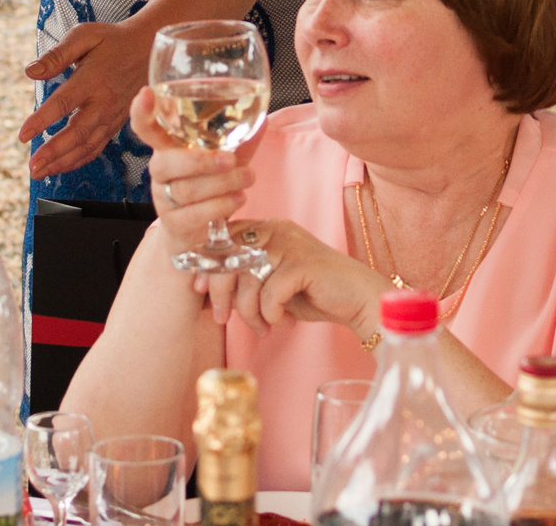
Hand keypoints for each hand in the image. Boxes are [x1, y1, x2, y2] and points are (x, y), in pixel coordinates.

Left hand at [20, 21, 155, 177]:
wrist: (147, 48)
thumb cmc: (112, 40)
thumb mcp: (84, 35)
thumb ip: (57, 55)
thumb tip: (30, 71)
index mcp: (93, 78)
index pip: (63, 103)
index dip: (42, 120)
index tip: (23, 134)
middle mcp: (104, 101)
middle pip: (77, 133)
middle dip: (53, 153)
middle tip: (32, 166)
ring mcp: (112, 116)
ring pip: (88, 146)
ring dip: (63, 162)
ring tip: (40, 172)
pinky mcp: (116, 123)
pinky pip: (97, 147)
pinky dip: (79, 160)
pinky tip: (61, 166)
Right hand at [130, 84, 262, 259]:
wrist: (197, 232)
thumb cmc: (209, 186)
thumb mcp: (224, 161)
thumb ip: (239, 142)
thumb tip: (263, 119)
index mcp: (168, 148)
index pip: (146, 128)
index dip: (142, 112)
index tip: (146, 94)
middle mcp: (160, 172)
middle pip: (165, 163)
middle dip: (200, 161)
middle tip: (230, 160)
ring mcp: (163, 200)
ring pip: (186, 190)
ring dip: (222, 183)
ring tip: (248, 178)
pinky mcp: (175, 224)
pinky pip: (193, 215)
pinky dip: (220, 205)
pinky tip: (238, 198)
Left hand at [216, 216, 390, 338]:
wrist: (358, 301)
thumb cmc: (311, 294)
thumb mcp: (270, 283)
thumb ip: (242, 278)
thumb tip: (202, 286)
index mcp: (266, 228)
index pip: (222, 237)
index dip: (206, 262)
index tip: (197, 288)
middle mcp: (276, 229)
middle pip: (228, 255)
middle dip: (219, 291)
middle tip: (221, 318)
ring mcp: (290, 244)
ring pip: (247, 278)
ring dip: (249, 311)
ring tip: (263, 326)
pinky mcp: (303, 263)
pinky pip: (270, 293)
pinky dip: (271, 314)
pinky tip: (284, 322)